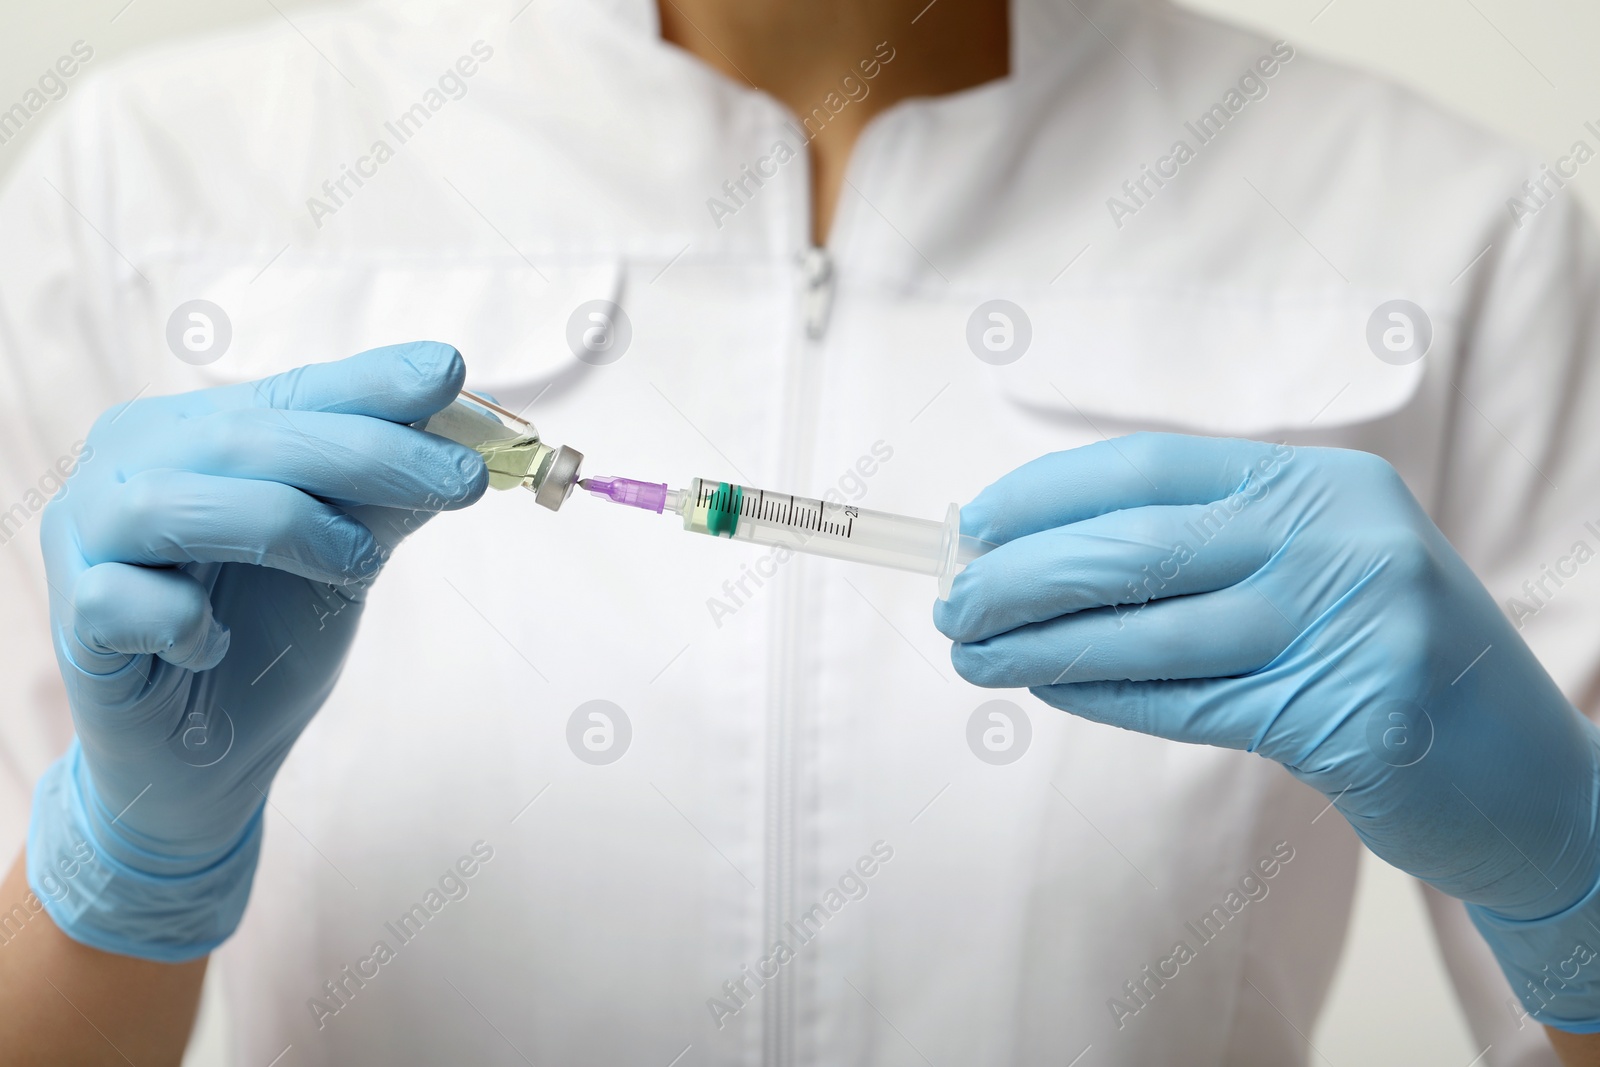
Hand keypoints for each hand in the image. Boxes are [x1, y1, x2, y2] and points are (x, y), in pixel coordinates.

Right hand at [28, 341, 485, 960]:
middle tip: (465, 479)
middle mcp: (131, 466)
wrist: (207, 759)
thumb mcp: (342, 559)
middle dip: (367, 452)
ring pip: (173, 502)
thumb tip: (457, 441)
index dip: (369, 383)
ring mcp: (87, 537)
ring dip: (285, 527)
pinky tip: (213, 646)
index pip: (290, 393)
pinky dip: (184, 622)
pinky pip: (123, 600)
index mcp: (195, 434)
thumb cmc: (270, 634)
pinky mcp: (72, 616)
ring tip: (356, 567)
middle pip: (244, 437)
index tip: (449, 371)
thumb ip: (381, 499)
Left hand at [935, 434, 1599, 1028]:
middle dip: (1023, 575)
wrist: (1522, 773)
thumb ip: (1199, 549)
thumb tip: (1036, 550)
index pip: (1148, 468)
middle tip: (952, 605)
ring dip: (1040, 645)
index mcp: (1320, 482)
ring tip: (972, 656)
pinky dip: (1102, 694)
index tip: (973, 527)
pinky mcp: (1352, 715)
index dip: (1046, 496)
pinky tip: (1046, 687)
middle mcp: (1340, 537)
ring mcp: (1354, 624)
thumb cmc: (1381, 657)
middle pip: (1137, 544)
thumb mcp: (1310, 569)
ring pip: (1150, 628)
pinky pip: (1188, 701)